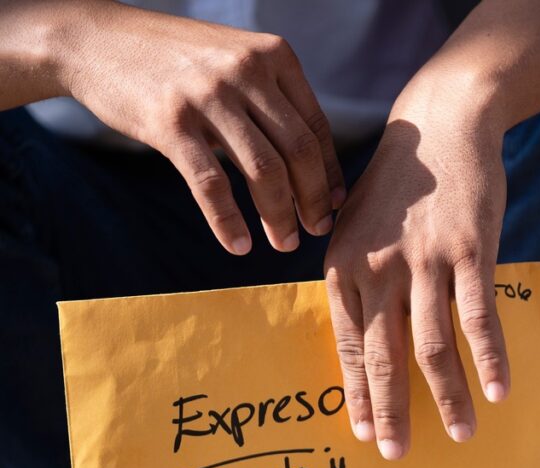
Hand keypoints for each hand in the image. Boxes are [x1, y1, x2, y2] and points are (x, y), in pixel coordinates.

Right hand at [60, 1, 344, 253]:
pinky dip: (229, 222)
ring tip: (284, 243)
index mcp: (273, 55)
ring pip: (264, 171)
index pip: (316, 127)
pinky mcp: (171, 122)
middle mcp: (246, 70)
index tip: (333, 206)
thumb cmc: (176, 61)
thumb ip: (274, 100)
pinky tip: (238, 246)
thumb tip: (316, 166)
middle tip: (316, 231)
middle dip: (313, 200)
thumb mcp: (235, 61)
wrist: (97, 40)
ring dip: (279, 217)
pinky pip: (211, 184)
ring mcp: (208, 95)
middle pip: (298, 152)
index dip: (329, 173)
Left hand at [323, 108, 509, 459]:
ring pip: (433, 346)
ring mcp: (425, 261)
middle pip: (384, 356)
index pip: (348, 345)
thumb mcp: (357, 228)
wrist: (440, 126)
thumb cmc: (398, 187)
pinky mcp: (469, 251)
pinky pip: (478, 317)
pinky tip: (499, 389)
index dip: (357, 394)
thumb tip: (362, 342)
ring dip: (448, 397)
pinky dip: (489, 357)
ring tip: (463, 434)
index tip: (364, 433)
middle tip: (397, 454)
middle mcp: (379, 268)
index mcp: (345, 267)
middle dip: (392, 412)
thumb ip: (358, 282)